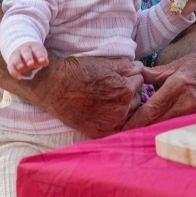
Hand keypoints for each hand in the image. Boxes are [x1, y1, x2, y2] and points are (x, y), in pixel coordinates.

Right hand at [7, 41, 48, 78]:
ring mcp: (16, 54)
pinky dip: (14, 72)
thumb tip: (45, 62)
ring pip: (16, 57)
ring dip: (18, 62)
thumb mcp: (40, 55)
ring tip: (21, 68)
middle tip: (31, 64)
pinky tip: (19, 77)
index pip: (37, 50)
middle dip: (28, 58)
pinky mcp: (11, 62)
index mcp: (33, 47)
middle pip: (26, 52)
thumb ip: (43, 59)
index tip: (42, 61)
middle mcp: (24, 49)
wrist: (22, 50)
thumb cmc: (34, 54)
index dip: (39, 55)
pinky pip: (11, 66)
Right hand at [27, 54, 145, 137]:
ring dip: (124, 107)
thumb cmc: (78, 72)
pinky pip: (117, 127)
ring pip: (129, 114)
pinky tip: (104, 111)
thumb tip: (140, 67)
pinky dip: (114, 120)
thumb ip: (126, 66)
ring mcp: (111, 124)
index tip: (120, 76)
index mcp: (125, 90)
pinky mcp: (100, 133)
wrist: (55, 87)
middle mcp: (121, 110)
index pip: (140, 81)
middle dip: (129, 92)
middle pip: (137, 98)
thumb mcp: (104, 63)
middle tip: (113, 87)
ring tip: (108, 99)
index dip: (130, 76)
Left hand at [123, 46, 195, 130]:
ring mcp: (195, 113)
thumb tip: (137, 75)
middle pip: (157, 123)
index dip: (135, 121)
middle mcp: (186, 103)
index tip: (121, 127)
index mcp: (177, 85)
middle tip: (122, 134)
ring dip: (152, 131)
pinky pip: (179, 129)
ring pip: (167, 128)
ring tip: (135, 136)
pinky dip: (167, 131)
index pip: (151, 109)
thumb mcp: (178, 64)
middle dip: (140, 129)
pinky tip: (156, 133)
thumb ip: (157, 73)